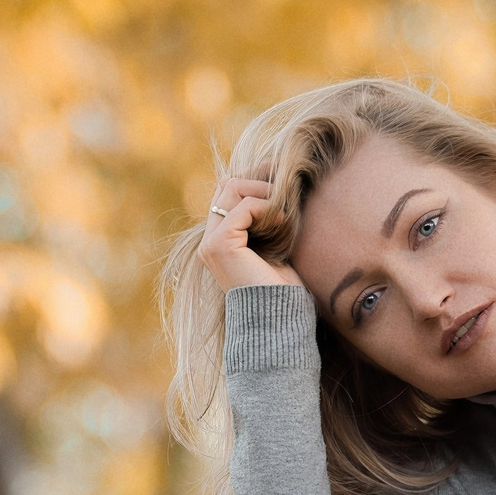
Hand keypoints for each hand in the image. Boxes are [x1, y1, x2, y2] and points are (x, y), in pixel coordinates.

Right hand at [196, 175, 303, 294]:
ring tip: (285, 212)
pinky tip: (282, 223)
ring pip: (232, 188)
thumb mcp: (274, 243)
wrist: (279, 318)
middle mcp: (209, 240)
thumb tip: (274, 177)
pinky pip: (243, 206)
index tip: (282, 187)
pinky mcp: (219, 245)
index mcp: (219, 239)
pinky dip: (266, 208)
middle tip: (286, 196)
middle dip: (259, 183)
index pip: (227, 191)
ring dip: (264, 193)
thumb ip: (265, 216)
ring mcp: (211, 243)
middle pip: (228, 184)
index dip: (254, 181)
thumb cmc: (282, 286)